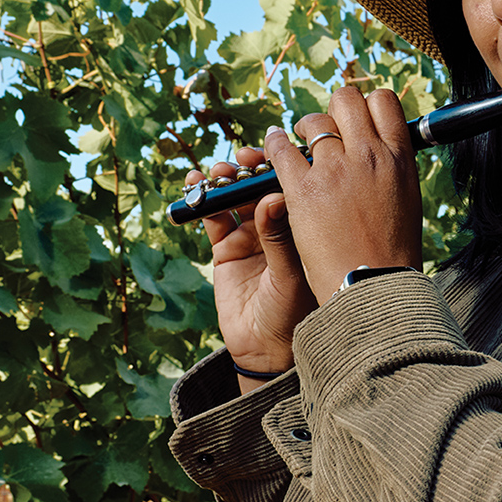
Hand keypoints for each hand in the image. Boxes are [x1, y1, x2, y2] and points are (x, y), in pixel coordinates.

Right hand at [188, 146, 316, 374]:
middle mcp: (280, 225)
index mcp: (305, 225)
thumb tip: (273, 196)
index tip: (274, 153)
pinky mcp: (225, 247)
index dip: (282, 166)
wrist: (268, 348)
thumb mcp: (290, 273)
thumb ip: (279, 236)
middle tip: (244, 159)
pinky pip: (212, 216)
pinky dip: (203, 199)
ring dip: (226, 179)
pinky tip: (196, 184)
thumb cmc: (294, 311)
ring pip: (237, 196)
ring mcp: (252, 234)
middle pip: (263, 185)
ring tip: (220, 172)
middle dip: (251, 167)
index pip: (294, 186)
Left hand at [264, 86, 422, 304]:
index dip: (367, 105)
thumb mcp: (405, 203)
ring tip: (302, 138)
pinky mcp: (302, 189)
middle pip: (347, 101)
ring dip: (307, 127)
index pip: (384, 103)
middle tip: (327, 127)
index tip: (357, 117)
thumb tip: (382, 155)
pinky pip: (281, 151)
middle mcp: (369, 155)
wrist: (373, 288)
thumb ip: (392, 173)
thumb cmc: (392, 254)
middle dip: (335, 107)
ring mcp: (335, 169)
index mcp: (400, 159)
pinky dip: (274, 145)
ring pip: (314, 123)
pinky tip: (271, 146)